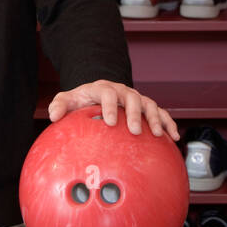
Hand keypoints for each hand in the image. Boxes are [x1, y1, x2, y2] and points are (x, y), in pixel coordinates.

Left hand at [48, 80, 179, 140]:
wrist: (99, 92)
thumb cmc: (83, 99)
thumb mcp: (69, 100)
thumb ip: (60, 105)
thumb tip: (53, 116)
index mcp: (104, 89)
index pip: (108, 94)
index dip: (110, 107)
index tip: (110, 122)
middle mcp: (123, 91)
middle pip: (132, 98)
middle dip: (135, 114)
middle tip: (135, 130)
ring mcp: (137, 98)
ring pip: (149, 104)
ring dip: (155, 118)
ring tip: (157, 134)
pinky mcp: (147, 107)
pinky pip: (161, 113)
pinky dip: (169, 123)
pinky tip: (174, 137)